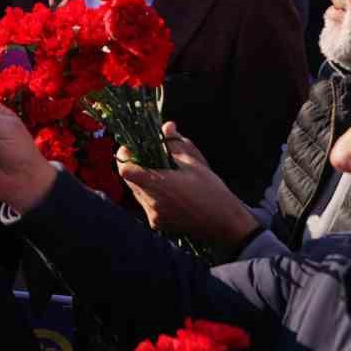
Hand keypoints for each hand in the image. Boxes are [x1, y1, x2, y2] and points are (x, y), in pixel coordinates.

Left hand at [117, 121, 259, 246]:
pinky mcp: (157, 223)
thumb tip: (167, 126)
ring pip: (137, 192)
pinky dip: (151, 194)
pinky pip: (146, 204)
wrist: (224, 223)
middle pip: (129, 180)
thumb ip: (176, 144)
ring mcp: (153, 215)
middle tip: (147, 156)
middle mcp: (152, 202)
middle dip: (135, 166)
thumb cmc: (212, 191)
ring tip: (161, 172)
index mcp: (159, 185)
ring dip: (143, 180)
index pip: (126, 170)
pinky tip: (168, 189)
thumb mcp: (195, 163)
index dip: (126, 156)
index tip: (132, 147)